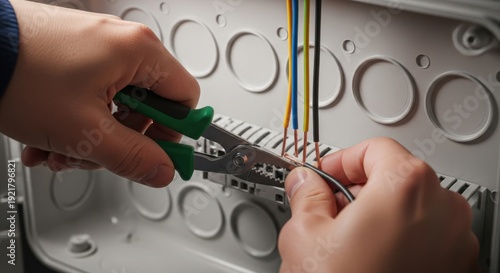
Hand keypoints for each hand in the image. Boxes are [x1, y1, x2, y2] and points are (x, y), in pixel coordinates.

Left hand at [0, 1, 198, 186]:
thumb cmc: (18, 75)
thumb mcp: (85, 132)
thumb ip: (133, 157)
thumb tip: (161, 170)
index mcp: (139, 52)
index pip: (185, 100)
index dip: (175, 134)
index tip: (163, 156)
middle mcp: (122, 43)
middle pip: (148, 108)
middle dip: (121, 141)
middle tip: (99, 156)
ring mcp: (98, 47)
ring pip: (117, 106)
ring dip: (93, 137)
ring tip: (61, 150)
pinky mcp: (76, 53)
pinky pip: (94, 95)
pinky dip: (77, 121)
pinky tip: (51, 137)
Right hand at [278, 137, 478, 272]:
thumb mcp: (305, 234)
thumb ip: (306, 194)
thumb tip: (305, 183)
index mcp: (406, 186)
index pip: (373, 148)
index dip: (341, 159)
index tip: (325, 175)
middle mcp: (442, 208)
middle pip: (395, 175)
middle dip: (358, 189)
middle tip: (330, 209)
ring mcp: (456, 240)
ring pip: (412, 206)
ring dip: (378, 213)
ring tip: (347, 240)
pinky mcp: (458, 267)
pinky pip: (427, 235)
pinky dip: (400, 236)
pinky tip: (370, 258)